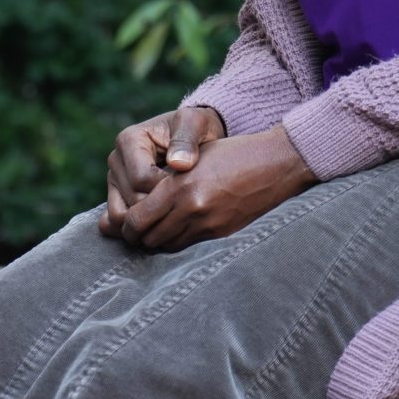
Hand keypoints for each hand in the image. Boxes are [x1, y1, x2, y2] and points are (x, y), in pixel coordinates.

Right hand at [99, 106, 224, 237]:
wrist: (192, 136)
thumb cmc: (195, 128)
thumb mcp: (195, 124)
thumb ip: (187, 140)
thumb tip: (179, 164)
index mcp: (129, 140)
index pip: (141, 179)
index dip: (166, 191)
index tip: (188, 188)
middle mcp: (116, 160)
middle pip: (132, 200)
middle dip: (159, 208)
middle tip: (185, 204)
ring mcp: (114, 179)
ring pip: (120, 215)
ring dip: (147, 222)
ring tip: (173, 215)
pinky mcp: (117, 195)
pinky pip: (114, 220)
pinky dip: (134, 228)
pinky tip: (159, 225)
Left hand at [115, 124, 316, 251]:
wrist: (274, 165)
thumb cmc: (230, 153)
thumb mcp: (192, 156)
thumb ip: (161, 177)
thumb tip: (132, 200)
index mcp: (179, 186)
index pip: (137, 219)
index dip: (124, 226)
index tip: (123, 221)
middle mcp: (191, 209)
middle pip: (148, 238)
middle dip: (137, 237)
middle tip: (133, 230)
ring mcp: (208, 225)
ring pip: (167, 246)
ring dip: (156, 241)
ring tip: (153, 231)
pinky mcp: (221, 235)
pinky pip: (188, 246)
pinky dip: (176, 242)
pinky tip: (175, 230)